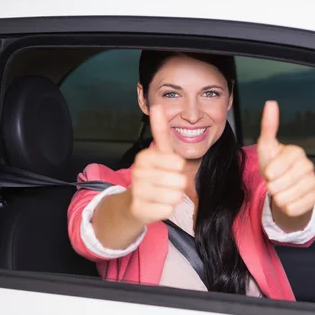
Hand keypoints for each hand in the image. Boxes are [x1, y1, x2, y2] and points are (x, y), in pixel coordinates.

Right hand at [127, 105, 187, 224]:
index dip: (178, 168)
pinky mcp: (140, 210)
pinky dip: (166, 209)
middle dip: (177, 184)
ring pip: (175, 196)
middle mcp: (138, 173)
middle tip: (165, 184)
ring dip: (173, 197)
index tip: (168, 168)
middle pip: (179, 181)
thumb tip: (158, 105)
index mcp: (144, 157)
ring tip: (161, 194)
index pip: (178, 163)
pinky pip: (168, 210)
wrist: (135, 202)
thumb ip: (160, 130)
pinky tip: (156, 205)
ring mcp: (137, 192)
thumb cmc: (153, 174)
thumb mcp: (159, 152)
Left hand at [258, 101, 314, 223]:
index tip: (269, 173)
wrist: (284, 189)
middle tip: (275, 183)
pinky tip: (289, 200)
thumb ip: (268, 127)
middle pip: (279, 185)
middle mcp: (309, 166)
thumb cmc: (274, 166)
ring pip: (286, 199)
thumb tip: (271, 102)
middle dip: (272, 188)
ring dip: (278, 198)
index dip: (269, 173)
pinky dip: (287, 208)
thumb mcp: (266, 149)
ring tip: (281, 191)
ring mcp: (314, 182)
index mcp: (296, 152)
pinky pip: (294, 208)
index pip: (276, 168)